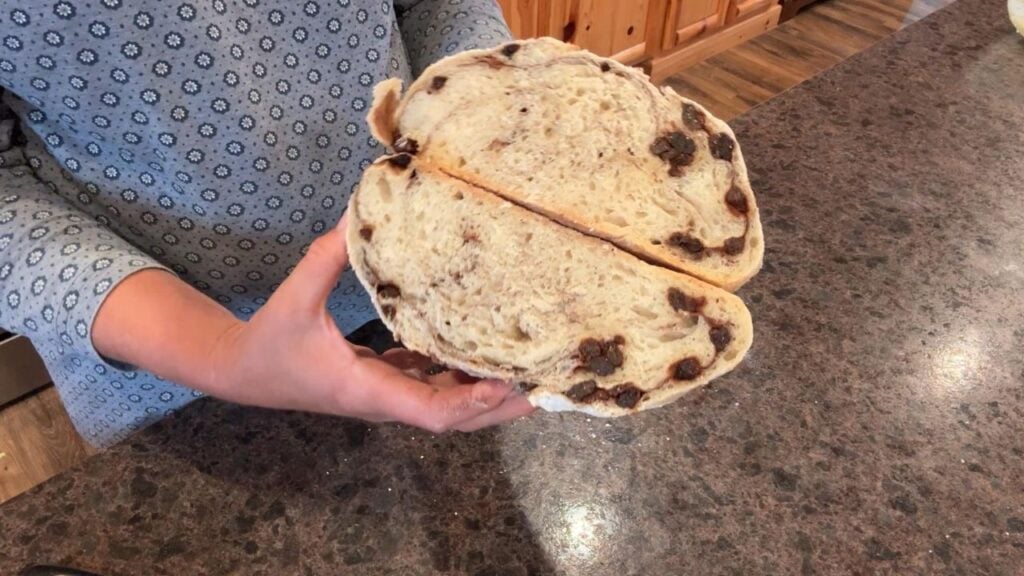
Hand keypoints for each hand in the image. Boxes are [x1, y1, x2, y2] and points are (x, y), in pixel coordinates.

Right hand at [206, 215, 534, 431]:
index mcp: (366, 389)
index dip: (472, 404)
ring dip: (486, 390)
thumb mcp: (294, 297)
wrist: (243, 373)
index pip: (430, 413)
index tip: (508, 384)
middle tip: (545, 384)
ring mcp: (386, 396)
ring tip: (529, 366)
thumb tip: (356, 213)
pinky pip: (432, 386)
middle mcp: (384, 401)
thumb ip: (325, 258)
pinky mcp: (384, 384)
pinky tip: (483, 347)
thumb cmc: (269, 342)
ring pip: (447, 405)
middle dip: (499, 405)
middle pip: (454, 418)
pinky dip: (460, 374)